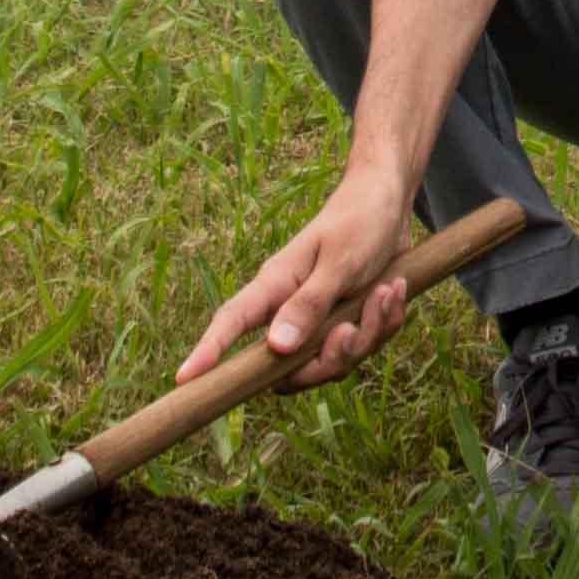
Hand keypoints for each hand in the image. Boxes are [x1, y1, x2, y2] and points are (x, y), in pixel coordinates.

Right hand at [179, 177, 419, 392]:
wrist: (388, 200)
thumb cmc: (357, 220)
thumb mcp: (337, 262)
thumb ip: (308, 305)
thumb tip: (274, 348)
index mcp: (276, 286)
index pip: (232, 321)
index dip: (208, 351)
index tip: (184, 377)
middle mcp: (290, 308)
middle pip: (293, 366)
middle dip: (331, 357)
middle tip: (353, 327)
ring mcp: (319, 318)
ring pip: (334, 359)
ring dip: (369, 332)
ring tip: (385, 291)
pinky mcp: (345, 320)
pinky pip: (364, 347)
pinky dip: (385, 322)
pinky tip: (394, 290)